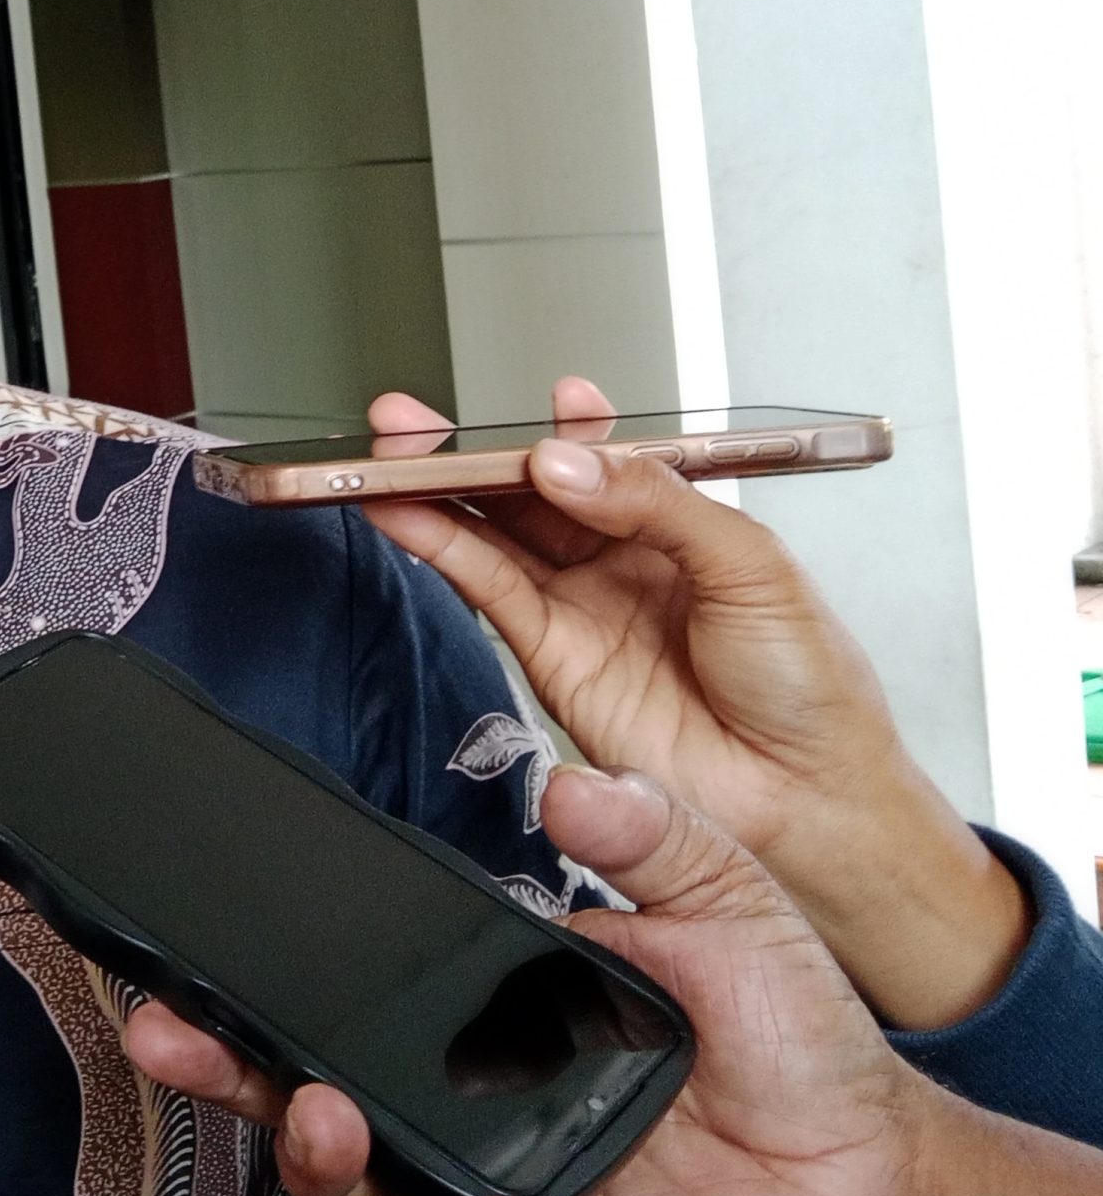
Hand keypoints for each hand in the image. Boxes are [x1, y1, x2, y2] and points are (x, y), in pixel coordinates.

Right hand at [125, 768, 930, 1195]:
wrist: (882, 1175)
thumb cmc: (803, 1049)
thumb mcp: (737, 915)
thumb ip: (660, 844)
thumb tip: (568, 785)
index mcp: (491, 1023)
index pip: (353, 1007)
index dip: (263, 994)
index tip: (199, 970)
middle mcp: (473, 1115)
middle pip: (318, 1104)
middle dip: (232, 1075)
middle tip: (181, 1041)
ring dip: (323, 1164)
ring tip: (325, 1124)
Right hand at [361, 378, 1024, 1028]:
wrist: (804, 795)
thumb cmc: (809, 686)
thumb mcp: (752, 564)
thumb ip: (655, 501)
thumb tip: (567, 462)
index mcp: (679, 524)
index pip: (609, 460)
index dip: (573, 428)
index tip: (554, 400)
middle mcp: (619, 559)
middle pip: (528, 490)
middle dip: (470, 451)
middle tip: (415, 420)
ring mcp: (579, 606)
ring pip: (493, 533)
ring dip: (435, 492)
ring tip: (386, 459)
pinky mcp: (547, 655)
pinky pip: (482, 587)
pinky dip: (438, 546)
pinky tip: (406, 515)